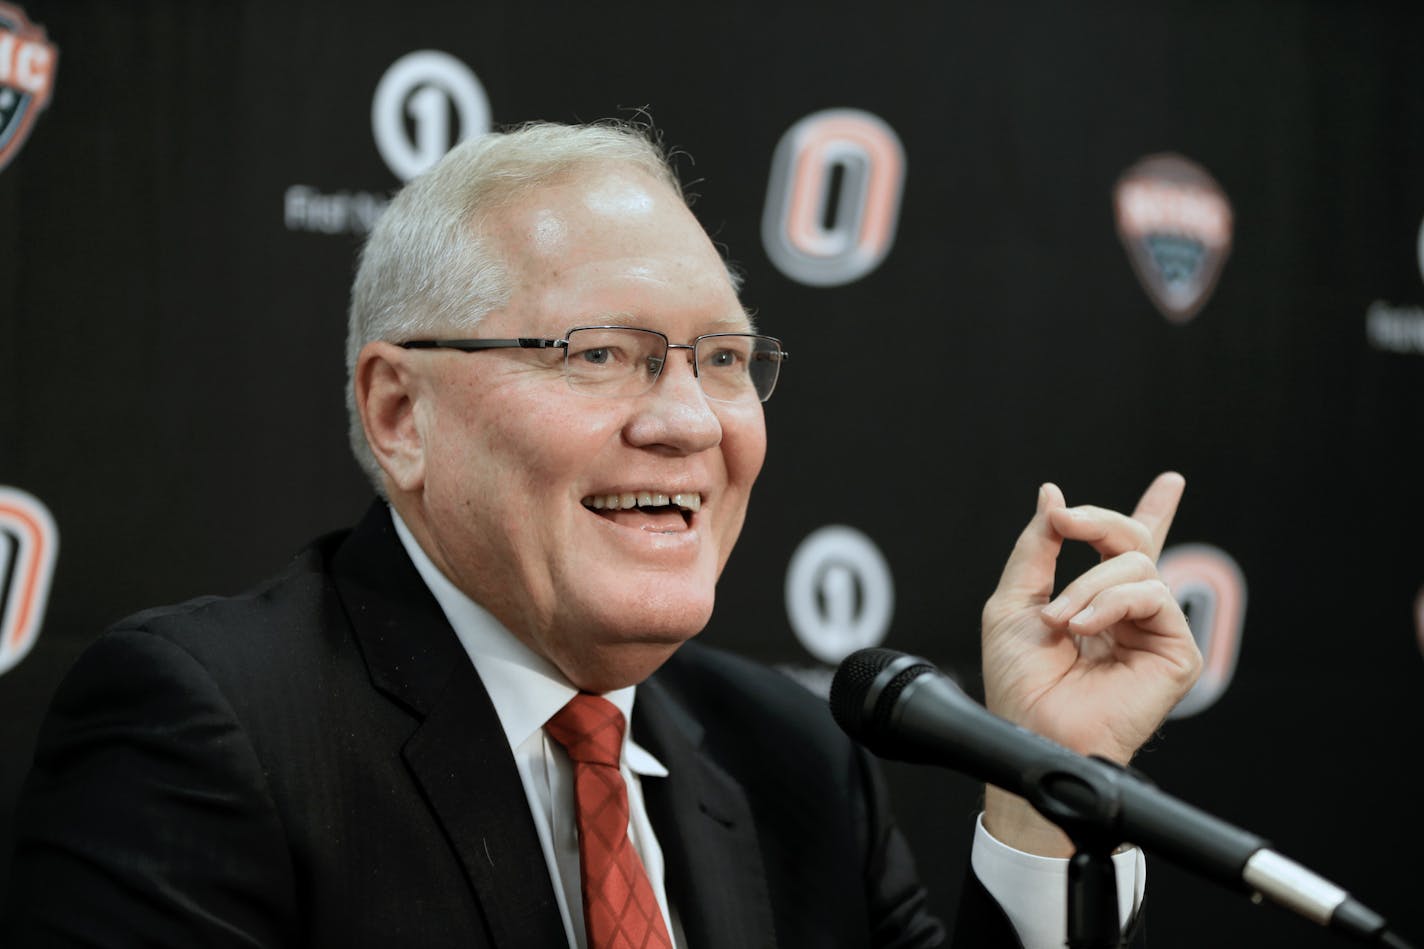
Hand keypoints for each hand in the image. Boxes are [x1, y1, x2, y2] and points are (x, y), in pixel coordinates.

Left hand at [979, 472, 1201, 854]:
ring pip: (1137, 565)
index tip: (1171, 483)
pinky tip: (1085, 628)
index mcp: (1094, 600)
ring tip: (1061, 620)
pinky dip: (1110, 603)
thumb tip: (1052, 495)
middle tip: (1066, 524)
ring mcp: (1153, 630)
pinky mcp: (1175, 652)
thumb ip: (1036, 546)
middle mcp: (1128, 612)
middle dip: (1096, 522)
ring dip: (1087, 585)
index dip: (1153, 512)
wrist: (1031, 725)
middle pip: (1132, 541)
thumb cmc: (1018, 679)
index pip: (1128, 548)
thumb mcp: (1012, 600)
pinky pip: (1152, 596)